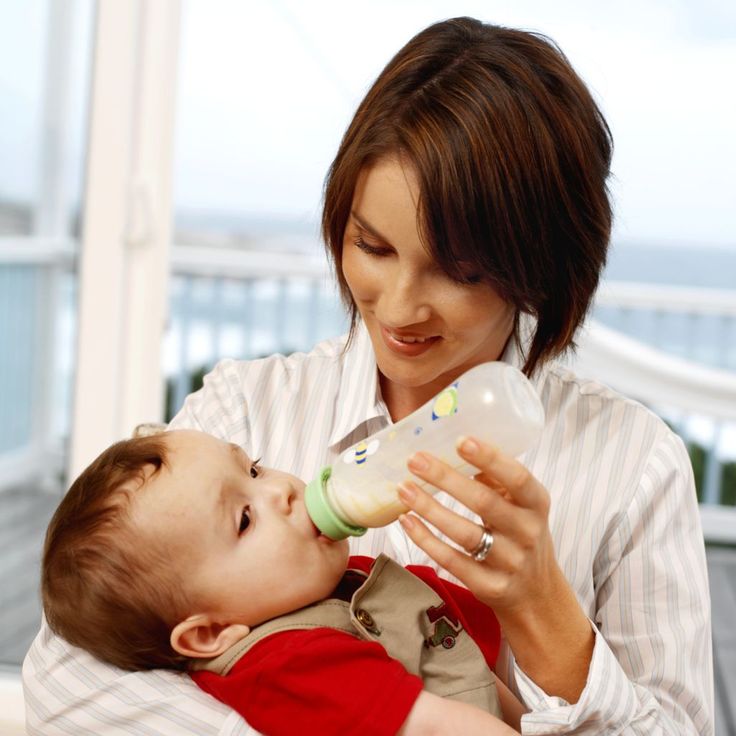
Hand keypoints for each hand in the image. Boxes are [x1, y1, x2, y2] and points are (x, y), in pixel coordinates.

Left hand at [397, 436, 593, 701]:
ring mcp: (509, 563)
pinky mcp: (489, 587)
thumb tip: (458, 451)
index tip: (460, 440)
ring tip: (403, 488)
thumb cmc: (521, 536)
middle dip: (446, 479)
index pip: (517, 478)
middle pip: (484, 503)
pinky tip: (407, 520)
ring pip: (464, 534)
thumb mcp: (521, 507)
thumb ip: (497, 481)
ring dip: (429, 508)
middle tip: (415, 459)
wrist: (537, 596)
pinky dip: (426, 539)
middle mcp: (527, 533)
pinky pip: (451, 561)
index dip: (490, 458)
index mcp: (536, 505)